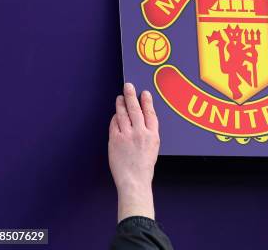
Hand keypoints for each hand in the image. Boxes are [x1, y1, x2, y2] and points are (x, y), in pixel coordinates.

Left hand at [109, 83, 159, 222]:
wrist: (134, 180)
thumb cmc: (144, 166)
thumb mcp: (153, 147)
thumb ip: (148, 133)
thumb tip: (140, 120)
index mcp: (153, 135)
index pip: (150, 113)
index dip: (147, 102)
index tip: (145, 93)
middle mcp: (140, 133)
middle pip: (135, 109)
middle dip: (132, 96)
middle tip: (129, 86)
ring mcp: (127, 136)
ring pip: (123, 114)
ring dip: (121, 104)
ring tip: (120, 97)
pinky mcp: (115, 140)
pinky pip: (114, 124)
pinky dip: (115, 118)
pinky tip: (115, 115)